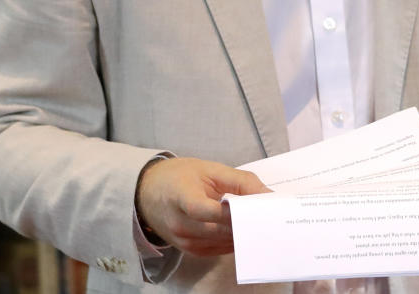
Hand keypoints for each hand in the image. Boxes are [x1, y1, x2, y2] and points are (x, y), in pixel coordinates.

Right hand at [135, 157, 269, 256]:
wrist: (148, 192)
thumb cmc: (180, 176)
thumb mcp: (211, 169)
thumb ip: (241, 181)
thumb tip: (269, 195)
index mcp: (181, 197)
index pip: (206, 210)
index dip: (232, 211)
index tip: (258, 206)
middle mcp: (179, 224)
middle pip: (218, 229)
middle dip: (245, 223)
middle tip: (269, 215)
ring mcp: (183, 241)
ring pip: (222, 242)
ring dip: (242, 233)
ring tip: (260, 221)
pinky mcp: (189, 250)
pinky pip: (218, 249)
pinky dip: (233, 240)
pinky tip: (243, 229)